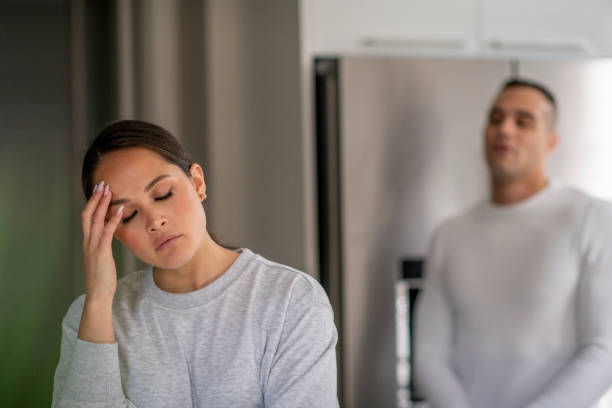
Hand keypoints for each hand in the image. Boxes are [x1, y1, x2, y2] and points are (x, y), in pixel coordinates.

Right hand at [81, 181, 123, 301]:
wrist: (98, 292)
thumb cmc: (102, 276)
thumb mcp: (102, 256)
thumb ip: (103, 244)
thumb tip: (110, 234)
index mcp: (88, 241)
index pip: (87, 217)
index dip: (92, 203)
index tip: (99, 190)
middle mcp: (88, 241)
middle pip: (88, 214)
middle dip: (95, 198)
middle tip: (102, 184)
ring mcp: (93, 246)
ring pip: (96, 220)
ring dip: (103, 204)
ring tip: (109, 191)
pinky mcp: (101, 252)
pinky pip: (107, 232)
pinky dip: (113, 220)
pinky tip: (120, 210)